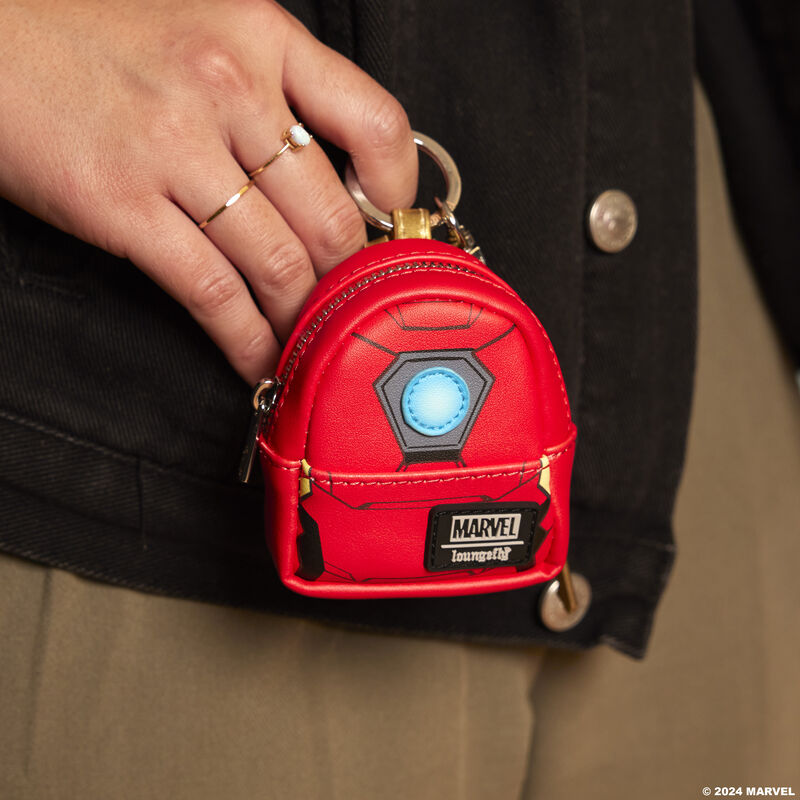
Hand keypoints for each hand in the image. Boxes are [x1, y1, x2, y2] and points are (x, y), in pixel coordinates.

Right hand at [0, 0, 416, 381]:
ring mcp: (173, 147)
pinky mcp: (122, 204)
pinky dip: (247, 341)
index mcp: (259, 36)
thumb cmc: (93, 34)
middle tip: (353, 312)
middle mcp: (227, 87)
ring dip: (303, 322)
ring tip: (311, 347)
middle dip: (350, 283)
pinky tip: (259, 360)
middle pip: (332, 217)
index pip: (376, 124)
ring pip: (280, 264)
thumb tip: (328, 177)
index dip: (397, 194)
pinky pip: (212, 293)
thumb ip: (273, 91)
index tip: (390, 230)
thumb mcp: (202, 27)